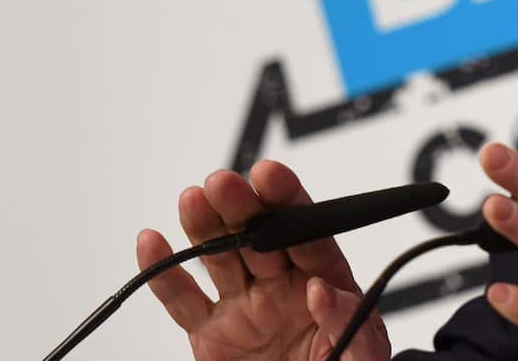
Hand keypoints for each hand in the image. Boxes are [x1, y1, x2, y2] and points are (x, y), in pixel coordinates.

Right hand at [137, 161, 390, 360]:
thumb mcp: (364, 349)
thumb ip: (349, 318)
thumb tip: (323, 290)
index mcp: (323, 277)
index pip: (307, 230)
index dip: (287, 198)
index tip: (270, 175)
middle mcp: (281, 284)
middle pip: (259, 235)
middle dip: (241, 205)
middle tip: (224, 183)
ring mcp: (245, 306)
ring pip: (220, 258)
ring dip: (204, 226)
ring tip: (193, 200)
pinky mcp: (212, 334)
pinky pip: (184, 302)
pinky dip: (165, 273)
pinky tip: (153, 243)